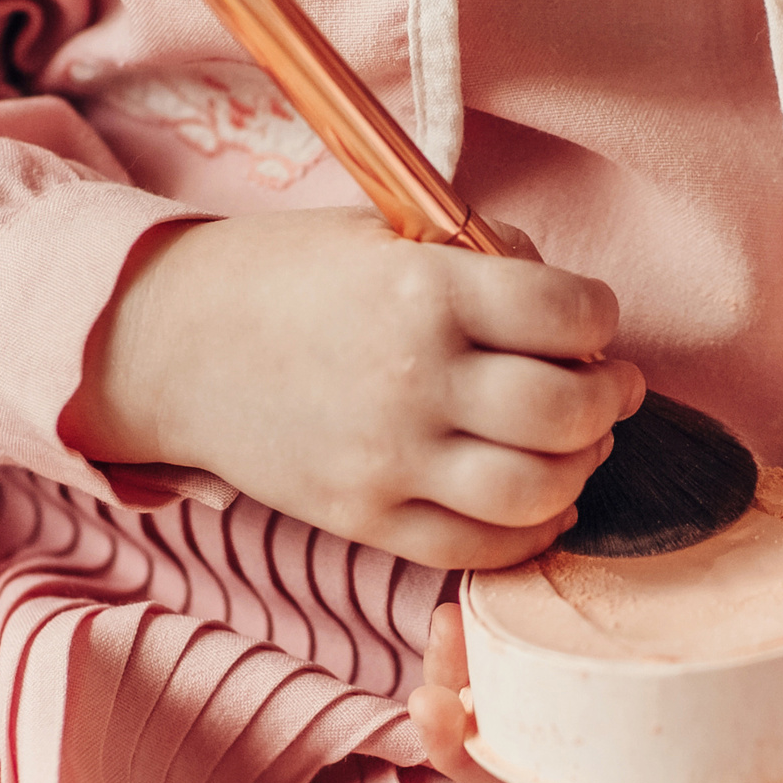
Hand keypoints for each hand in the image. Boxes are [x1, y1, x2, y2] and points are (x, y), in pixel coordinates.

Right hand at [62, 208, 644, 568]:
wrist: (173, 344)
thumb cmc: (289, 278)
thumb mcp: (387, 234)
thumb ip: (486, 259)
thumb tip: (573, 315)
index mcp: (425, 290)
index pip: (569, 313)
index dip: (600, 317)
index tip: (591, 321)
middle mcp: (415, 380)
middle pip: (568, 411)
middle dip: (609, 399)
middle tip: (608, 387)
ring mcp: (390, 461)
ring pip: (539, 491)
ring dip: (581, 467)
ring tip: (577, 442)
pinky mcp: (367, 520)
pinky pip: (481, 549)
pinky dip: (532, 531)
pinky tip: (542, 501)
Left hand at [405, 599, 782, 782]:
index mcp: (733, 782)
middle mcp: (669, 759)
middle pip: (559, 781)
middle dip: (487, 761)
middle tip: (440, 713)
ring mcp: (632, 710)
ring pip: (526, 729)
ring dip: (465, 700)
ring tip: (431, 649)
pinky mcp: (610, 646)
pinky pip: (530, 663)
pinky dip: (487, 645)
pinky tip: (455, 605)